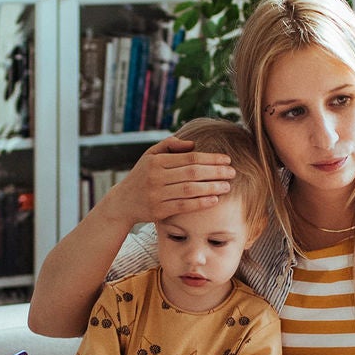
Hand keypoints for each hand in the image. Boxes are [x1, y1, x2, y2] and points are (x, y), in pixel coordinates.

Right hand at [97, 137, 234, 225]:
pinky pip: (183, 206)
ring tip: (227, 186)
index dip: (211, 159)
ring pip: (190, 189)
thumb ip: (170, 146)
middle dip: (215, 172)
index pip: (190, 158)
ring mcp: (157, 194)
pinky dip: (200, 203)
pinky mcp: (158, 210)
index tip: (227, 160)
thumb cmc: (141, 176)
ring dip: (211, 187)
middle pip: (193, 173)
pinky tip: (214, 200)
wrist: (123, 202)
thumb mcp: (150, 155)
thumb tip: (193, 144)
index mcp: (157, 161)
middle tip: (232, 172)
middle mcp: (156, 176)